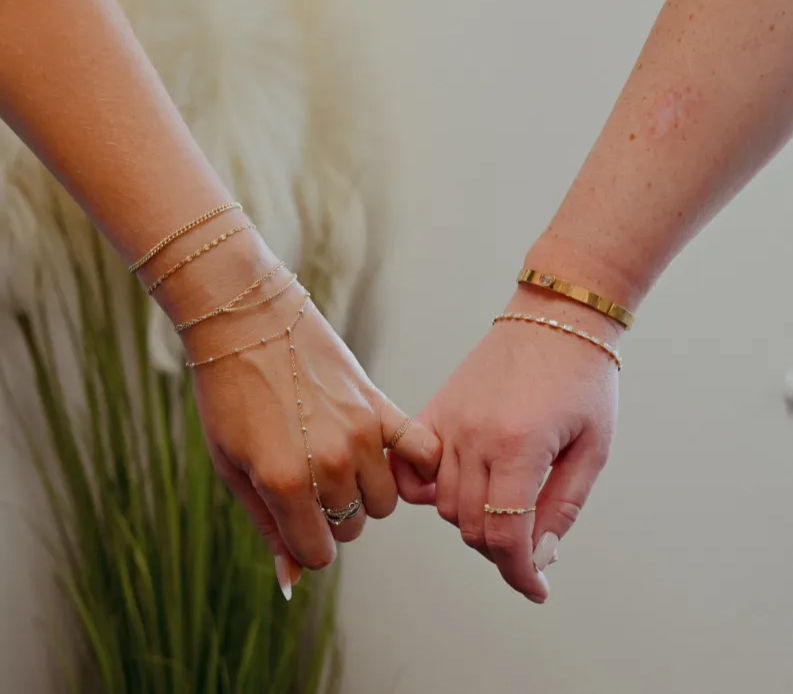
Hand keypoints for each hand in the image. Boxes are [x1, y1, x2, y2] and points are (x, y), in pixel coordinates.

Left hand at [177, 261, 440, 584]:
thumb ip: (266, 526)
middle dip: (329, 517)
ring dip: (362, 494)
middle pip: (350, 528)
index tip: (296, 520)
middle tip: (309, 482)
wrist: (247, 322)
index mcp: (285, 483)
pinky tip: (395, 462)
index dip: (304, 544)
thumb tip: (292, 582)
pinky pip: (422, 454)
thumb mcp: (232, 467)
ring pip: (382, 502)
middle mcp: (329, 463)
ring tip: (338, 463)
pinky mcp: (380, 406)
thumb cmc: (229, 396)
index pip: (317, 552)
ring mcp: (360, 434)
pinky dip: (417, 467)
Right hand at [392, 284, 619, 601]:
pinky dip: (427, 490)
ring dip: (473, 521)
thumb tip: (539, 556)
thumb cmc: (584, 379)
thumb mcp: (594, 447)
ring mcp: (449, 421)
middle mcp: (475, 437)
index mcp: (519, 447)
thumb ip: (563, 506)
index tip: (535, 589)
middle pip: (471, 526)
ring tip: (504, 510)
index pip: (506, 536)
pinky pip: (412, 467)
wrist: (556, 316)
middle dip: (501, 549)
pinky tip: (455, 491)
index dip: (520, 574)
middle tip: (529, 542)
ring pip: (444, 504)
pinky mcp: (435, 409)